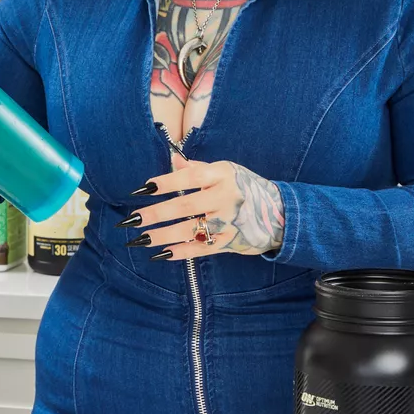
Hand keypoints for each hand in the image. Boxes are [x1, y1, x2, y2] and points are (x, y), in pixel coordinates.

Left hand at [120, 159, 284, 259]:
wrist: (280, 213)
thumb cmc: (244, 187)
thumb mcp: (226, 171)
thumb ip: (198, 168)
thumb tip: (172, 159)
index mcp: (223, 175)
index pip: (190, 177)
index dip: (166, 182)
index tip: (143, 189)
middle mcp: (226, 198)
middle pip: (186, 206)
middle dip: (157, 214)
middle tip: (133, 219)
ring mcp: (229, 222)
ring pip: (191, 231)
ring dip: (163, 236)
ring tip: (141, 239)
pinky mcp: (230, 242)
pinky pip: (202, 249)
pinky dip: (181, 252)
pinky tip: (161, 254)